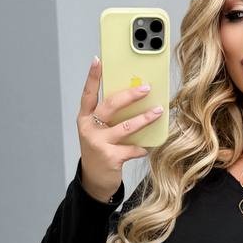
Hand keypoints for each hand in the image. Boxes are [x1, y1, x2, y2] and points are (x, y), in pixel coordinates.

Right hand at [77, 57, 164, 200]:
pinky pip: (132, 148)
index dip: (93, 77)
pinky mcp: (110, 157)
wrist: (94, 181)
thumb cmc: (100, 151)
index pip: (88, 94)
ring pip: (125, 126)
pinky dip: (142, 147)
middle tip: (146, 88)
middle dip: (130, 95)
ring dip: (144, 118)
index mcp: (85, 119)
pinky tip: (148, 147)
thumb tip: (133, 100)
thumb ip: (109, 118)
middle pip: (110, 106)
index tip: (98, 60)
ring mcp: (98, 143)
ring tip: (158, 112)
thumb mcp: (99, 132)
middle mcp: (89, 129)